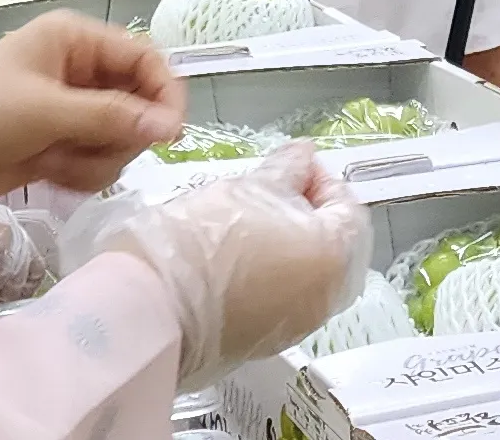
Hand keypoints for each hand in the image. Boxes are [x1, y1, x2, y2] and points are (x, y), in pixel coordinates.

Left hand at [0, 11, 188, 206]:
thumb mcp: (45, 111)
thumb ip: (111, 118)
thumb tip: (172, 128)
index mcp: (77, 41)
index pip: (146, 61)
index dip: (164, 95)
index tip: (170, 136)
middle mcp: (80, 71)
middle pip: (139, 105)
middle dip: (119, 136)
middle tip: (84, 150)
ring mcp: (71, 110)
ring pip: (121, 139)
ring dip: (96, 161)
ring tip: (55, 164)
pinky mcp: (60, 145)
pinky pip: (97, 162)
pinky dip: (81, 174)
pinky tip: (48, 175)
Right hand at [85, 145, 370, 390]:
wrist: (151, 309)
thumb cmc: (207, 238)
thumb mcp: (250, 187)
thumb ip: (288, 169)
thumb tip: (305, 155)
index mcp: (334, 257)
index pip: (348, 209)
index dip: (322, 180)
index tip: (290, 165)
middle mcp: (325, 299)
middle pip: (331, 247)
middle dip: (308, 214)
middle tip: (272, 191)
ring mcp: (295, 327)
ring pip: (306, 276)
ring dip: (288, 245)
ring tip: (247, 222)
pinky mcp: (262, 344)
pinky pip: (280, 301)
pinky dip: (269, 276)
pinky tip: (233, 259)